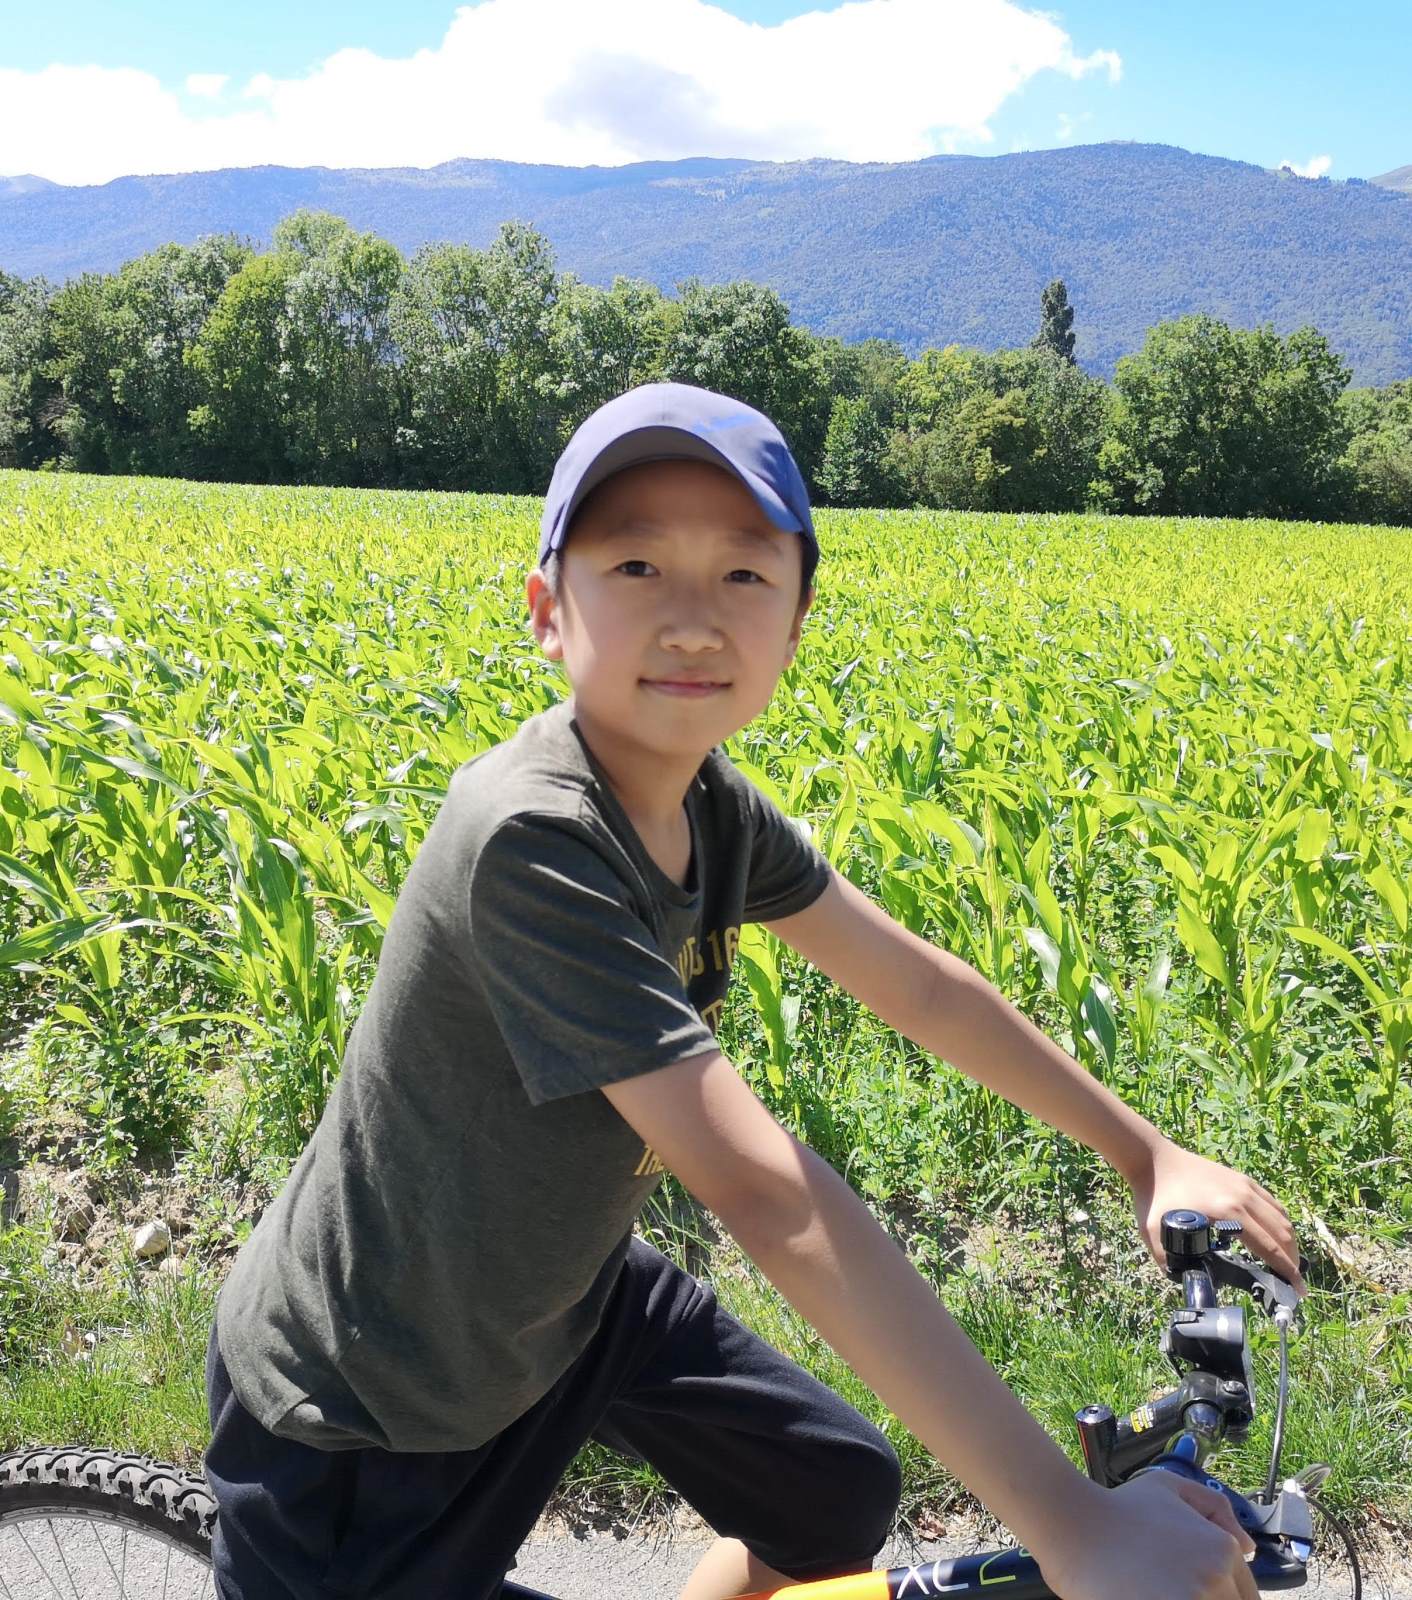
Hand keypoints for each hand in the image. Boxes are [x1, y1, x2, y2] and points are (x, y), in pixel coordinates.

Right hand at [1038, 1470, 1259, 1599]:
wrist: (1074, 1526)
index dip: (1217, 1596)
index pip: (1245, 1597)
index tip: (1185, 1588)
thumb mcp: (1167, 1486)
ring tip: (1153, 1590)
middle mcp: (1216, 1579)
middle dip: (1202, 1598)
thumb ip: (1214, 1507)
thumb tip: (1247, 1548)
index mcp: (1222, 1550)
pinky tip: (1142, 1595)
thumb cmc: (1119, 1508)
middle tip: (1167, 1587)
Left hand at [1129, 1138, 1305, 1295]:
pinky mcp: (1242, 1179)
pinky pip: (1272, 1203)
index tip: (1298, 1291)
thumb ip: (1167, 1262)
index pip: (1269, 1247)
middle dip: (1293, 1262)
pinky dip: (1282, 1222)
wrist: (1152, 1158)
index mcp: (1228, 1213)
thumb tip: (1183, 1284)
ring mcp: (1245, 1186)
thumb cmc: (1154, 1196)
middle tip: (1293, 1283)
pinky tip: (1278, 1235)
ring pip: (1282, 1218)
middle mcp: (1243, 1198)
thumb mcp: (1154, 1232)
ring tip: (1288, 1263)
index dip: (1287, 1271)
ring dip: (1290, 1243)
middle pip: (1282, 1234)